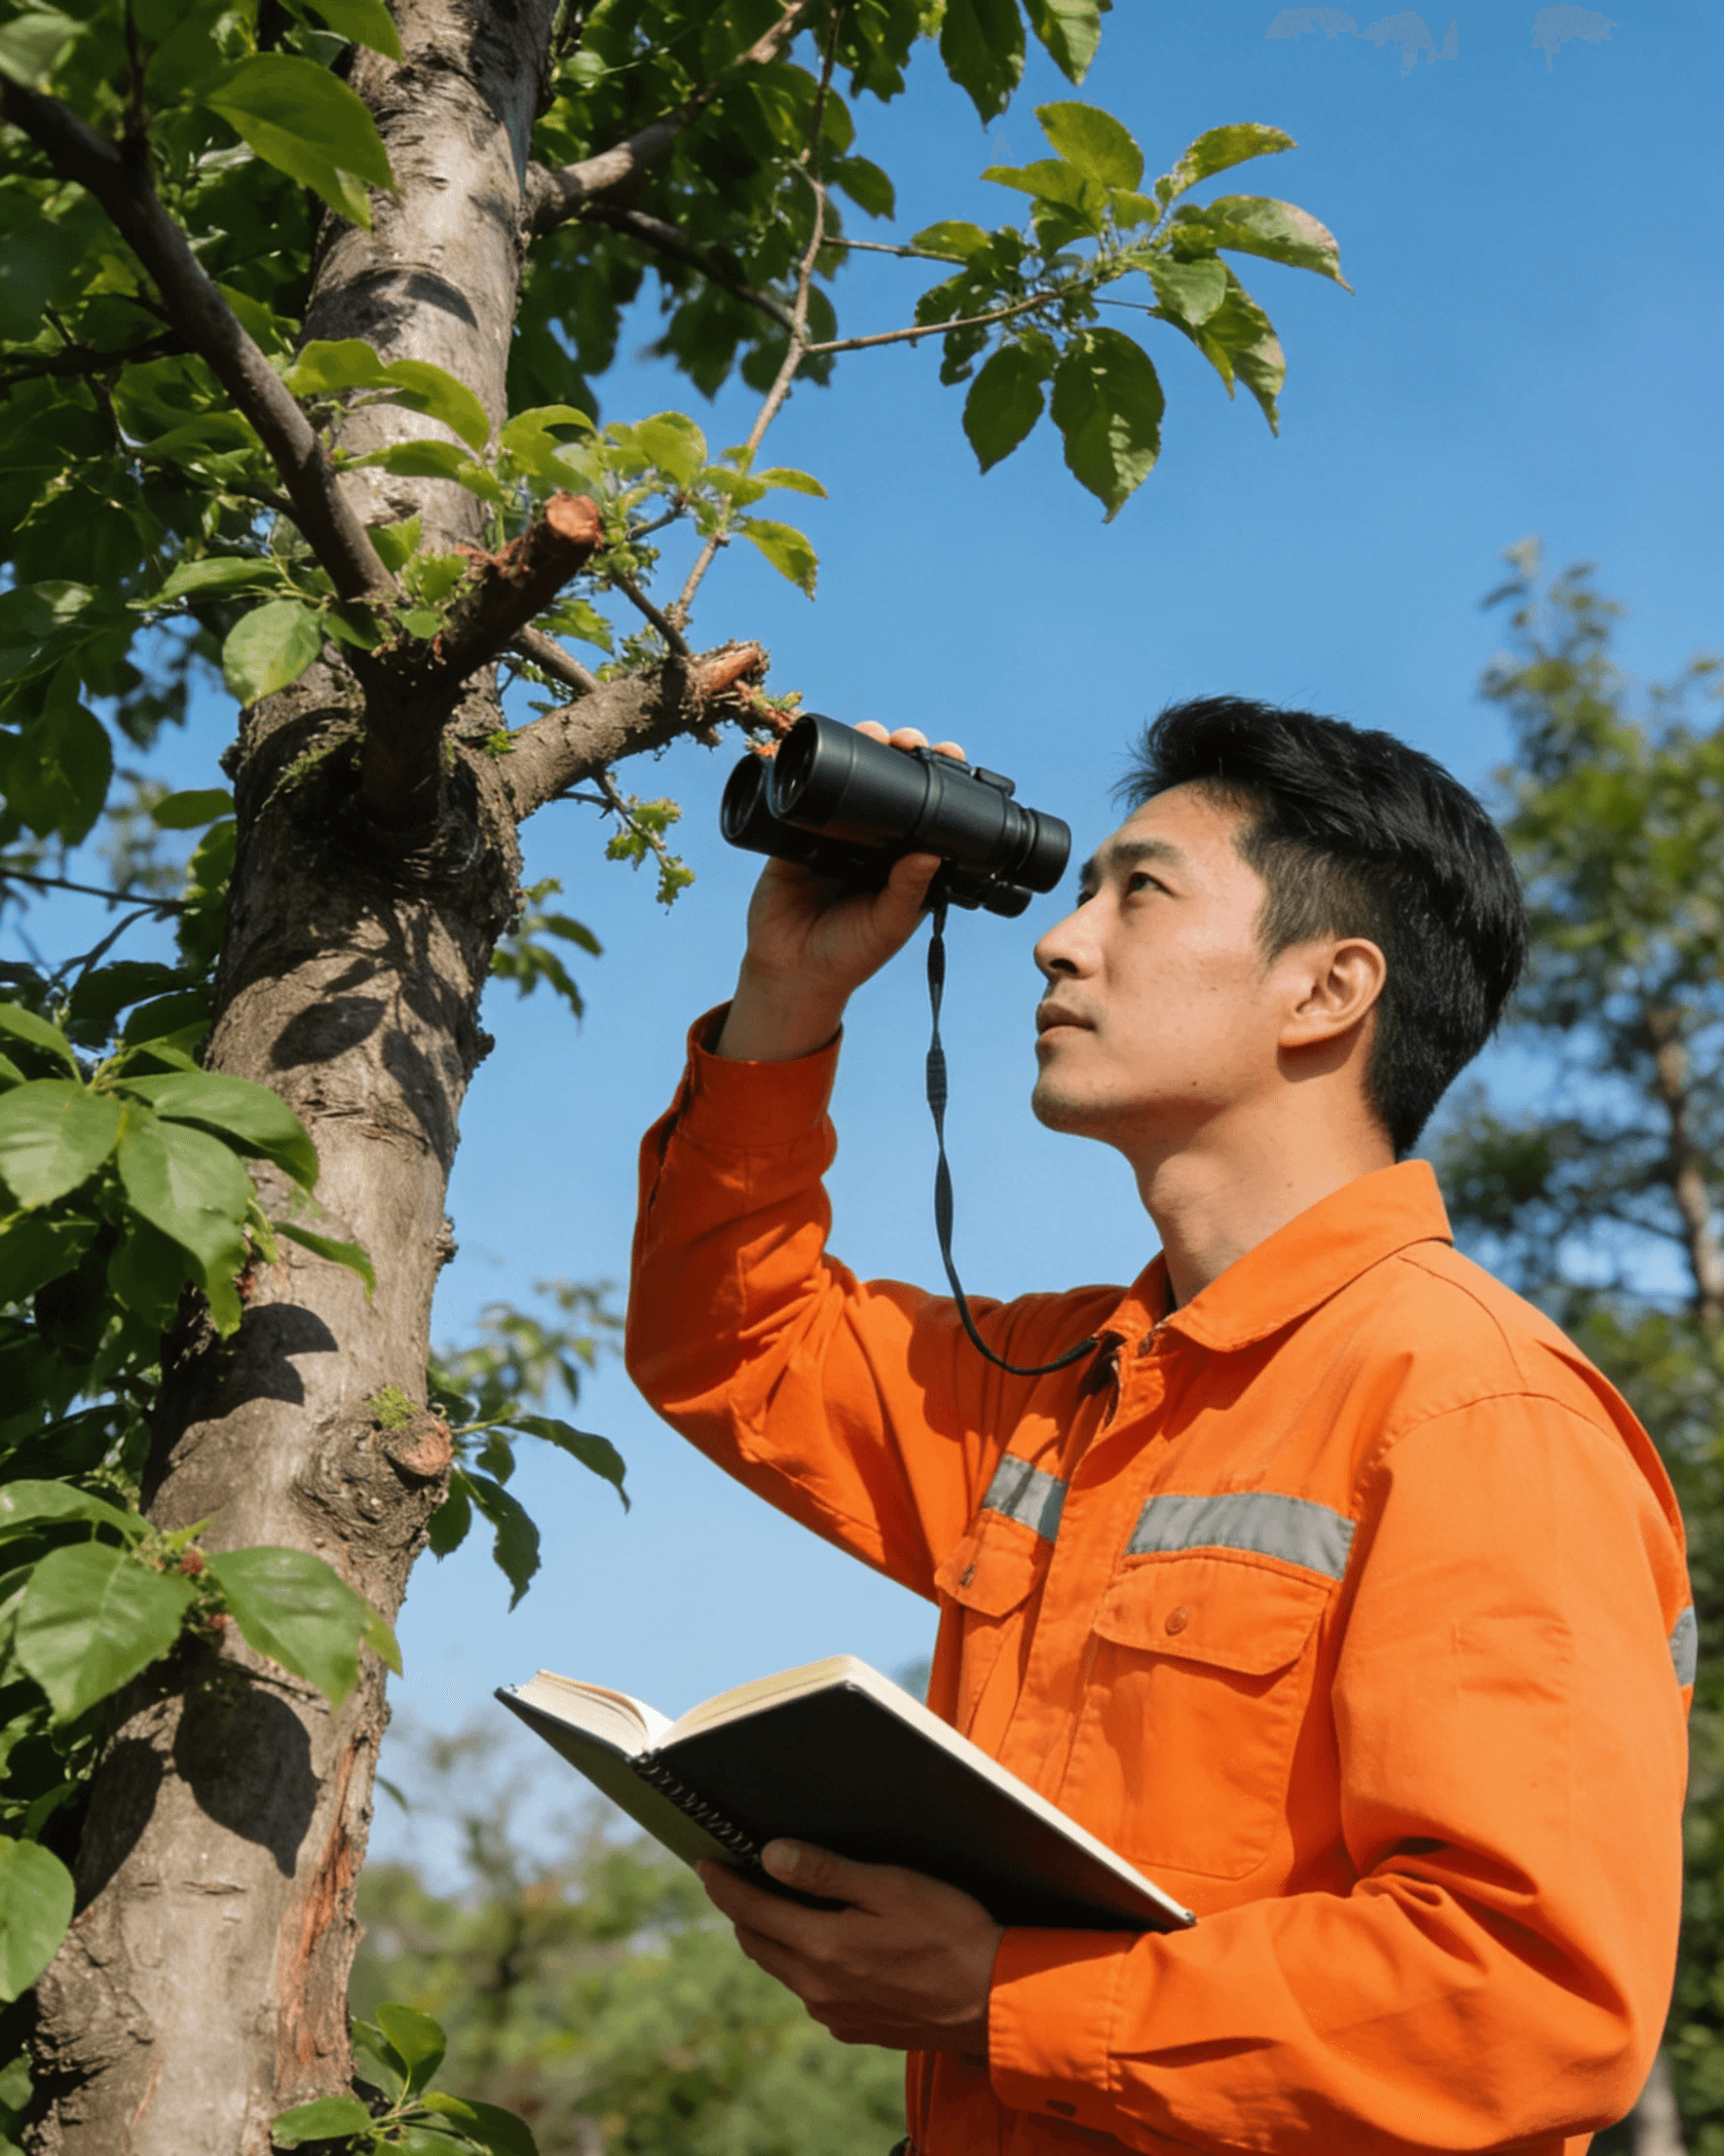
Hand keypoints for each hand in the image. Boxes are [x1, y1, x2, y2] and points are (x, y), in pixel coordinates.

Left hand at [698, 1838, 1002, 2054]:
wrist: (993, 2001)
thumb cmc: (949, 1931)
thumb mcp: (891, 1887)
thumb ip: (827, 1872)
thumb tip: (770, 1855)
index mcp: (821, 1947)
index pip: (750, 1911)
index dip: (723, 1885)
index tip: (703, 1863)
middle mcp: (818, 1988)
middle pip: (758, 1943)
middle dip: (742, 1909)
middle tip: (736, 1878)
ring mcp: (835, 2013)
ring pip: (784, 1969)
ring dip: (772, 1937)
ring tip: (778, 1905)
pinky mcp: (856, 2028)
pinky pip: (813, 1992)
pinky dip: (805, 1964)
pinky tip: (826, 1945)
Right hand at [715, 725, 965, 1062]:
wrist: (791, 971)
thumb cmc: (850, 955)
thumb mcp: (889, 924)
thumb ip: (909, 891)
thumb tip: (932, 852)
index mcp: (903, 859)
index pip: (927, 808)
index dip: (938, 778)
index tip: (949, 754)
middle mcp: (873, 841)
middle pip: (890, 782)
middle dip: (901, 753)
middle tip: (908, 741)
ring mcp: (835, 833)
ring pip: (853, 779)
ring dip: (862, 748)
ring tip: (873, 732)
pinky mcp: (798, 833)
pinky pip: (807, 795)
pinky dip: (813, 768)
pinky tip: (821, 749)